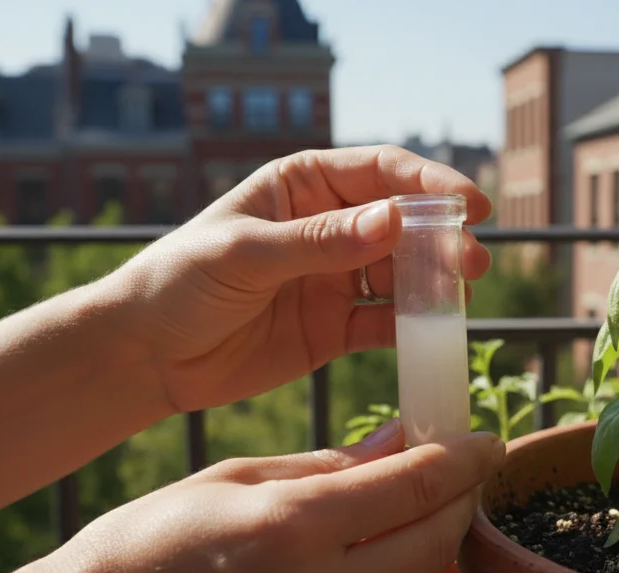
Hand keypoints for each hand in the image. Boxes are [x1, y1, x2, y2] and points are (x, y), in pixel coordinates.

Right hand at [28, 421, 503, 572]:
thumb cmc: (146, 543)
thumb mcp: (232, 480)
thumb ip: (326, 466)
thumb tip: (399, 443)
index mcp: (289, 527)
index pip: (414, 488)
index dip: (462, 459)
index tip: (483, 442)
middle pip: (433, 544)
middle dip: (455, 504)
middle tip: (456, 479)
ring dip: (426, 558)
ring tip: (401, 528)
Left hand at [109, 146, 493, 412]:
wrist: (145, 355)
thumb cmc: (179, 282)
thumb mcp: (245, 254)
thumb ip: (319, 242)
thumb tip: (393, 221)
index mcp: (304, 186)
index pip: (381, 173)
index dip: (430, 185)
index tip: (470, 206)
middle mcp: (328, 228)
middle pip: (403, 224)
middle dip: (443, 239)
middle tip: (473, 263)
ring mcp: (334, 279)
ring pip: (403, 274)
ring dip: (436, 284)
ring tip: (461, 298)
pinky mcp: (335, 330)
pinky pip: (386, 325)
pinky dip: (414, 330)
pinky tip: (434, 335)